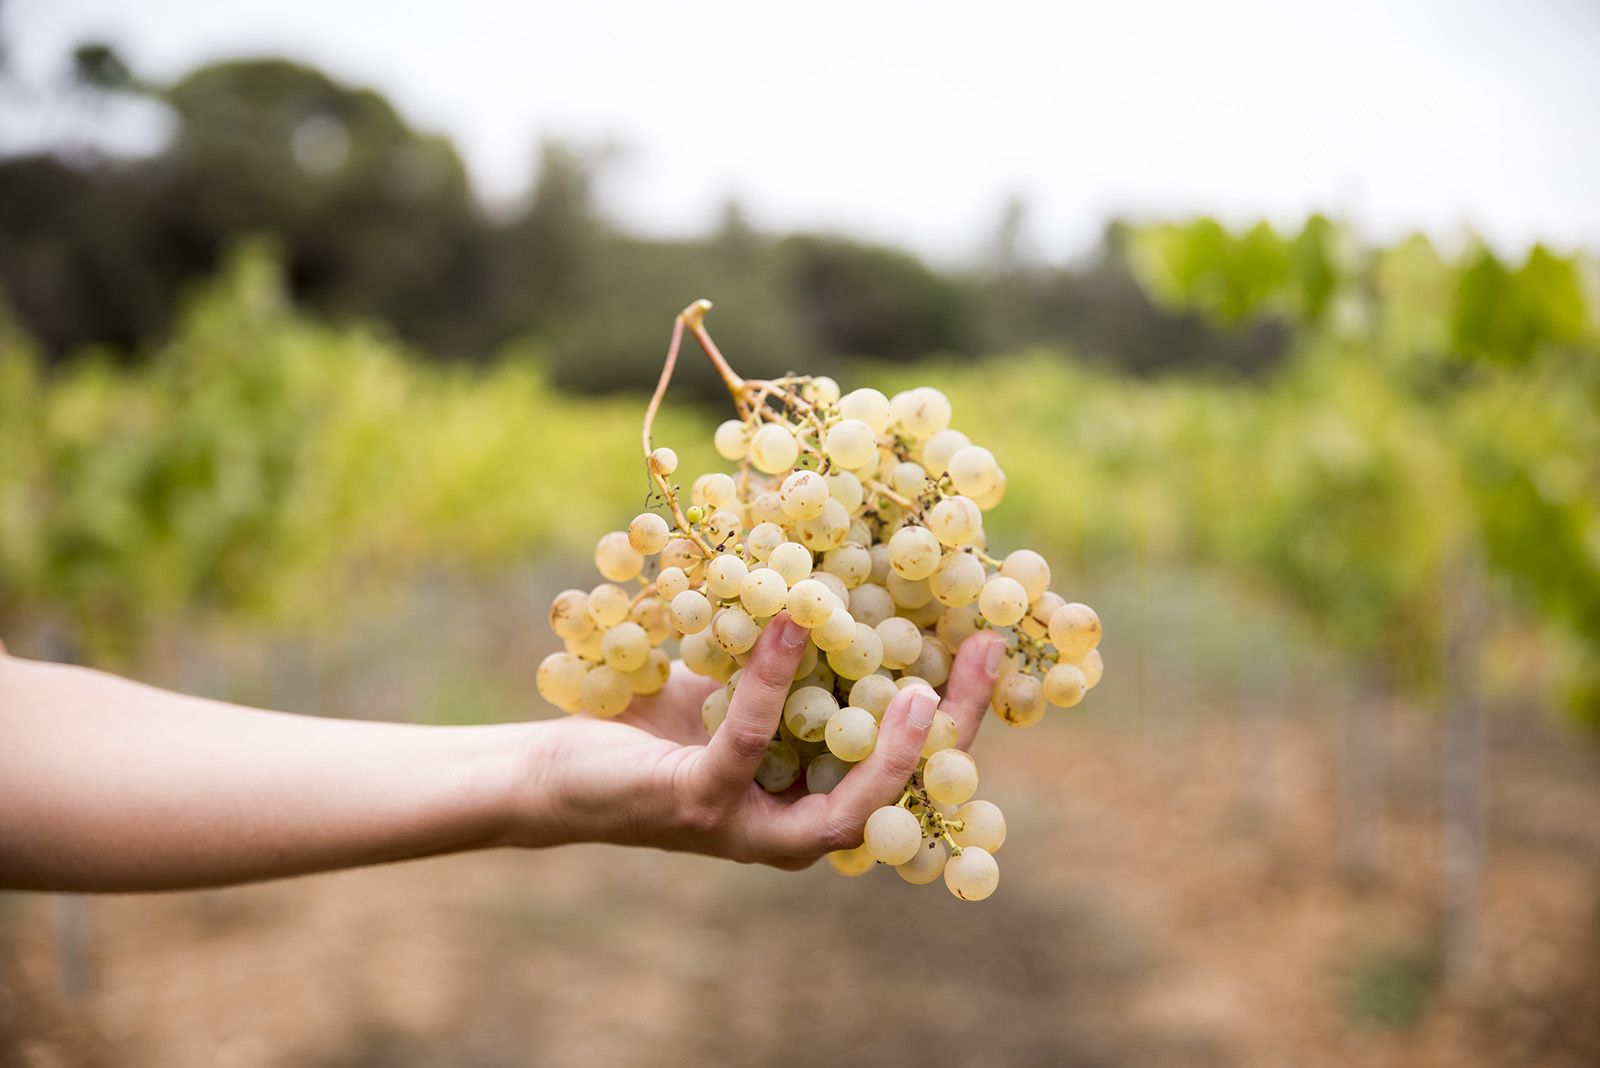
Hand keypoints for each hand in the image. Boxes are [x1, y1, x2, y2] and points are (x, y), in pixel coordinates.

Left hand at [510, 616, 1005, 868]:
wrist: (555, 771)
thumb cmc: (655, 727)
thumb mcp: (741, 684)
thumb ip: (793, 656)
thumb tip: (843, 563)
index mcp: (814, 796)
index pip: (910, 766)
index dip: (962, 714)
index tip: (993, 641)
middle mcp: (795, 828)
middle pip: (900, 794)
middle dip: (952, 733)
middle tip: (985, 655)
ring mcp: (751, 827)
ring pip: (845, 806)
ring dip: (890, 750)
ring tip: (923, 689)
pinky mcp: (699, 805)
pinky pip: (750, 741)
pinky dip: (772, 681)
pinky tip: (789, 626)